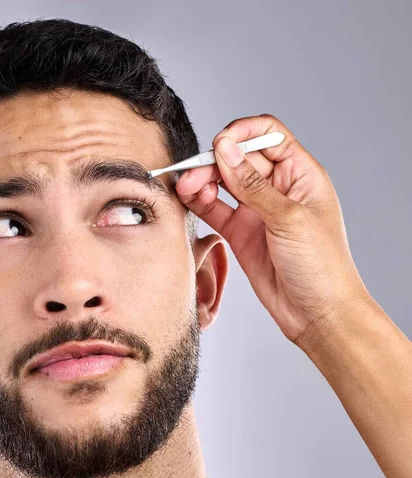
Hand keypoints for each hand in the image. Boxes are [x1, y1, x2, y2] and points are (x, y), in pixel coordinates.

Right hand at [175, 114, 368, 350]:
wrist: (317, 313)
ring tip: (185, 187)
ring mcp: (257, 210)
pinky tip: (189, 198)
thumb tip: (225, 149)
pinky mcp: (240, 232)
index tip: (220, 143)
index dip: (242, 134)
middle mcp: (277, 188)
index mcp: (300, 174)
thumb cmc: (322, 266)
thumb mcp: (288, 219)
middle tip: (192, 174)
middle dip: (214, 162)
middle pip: (238, 159)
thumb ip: (251, 185)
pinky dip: (199, 202)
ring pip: (223, 183)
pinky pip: (214, 209)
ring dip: (202, 181)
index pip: (268, 136)